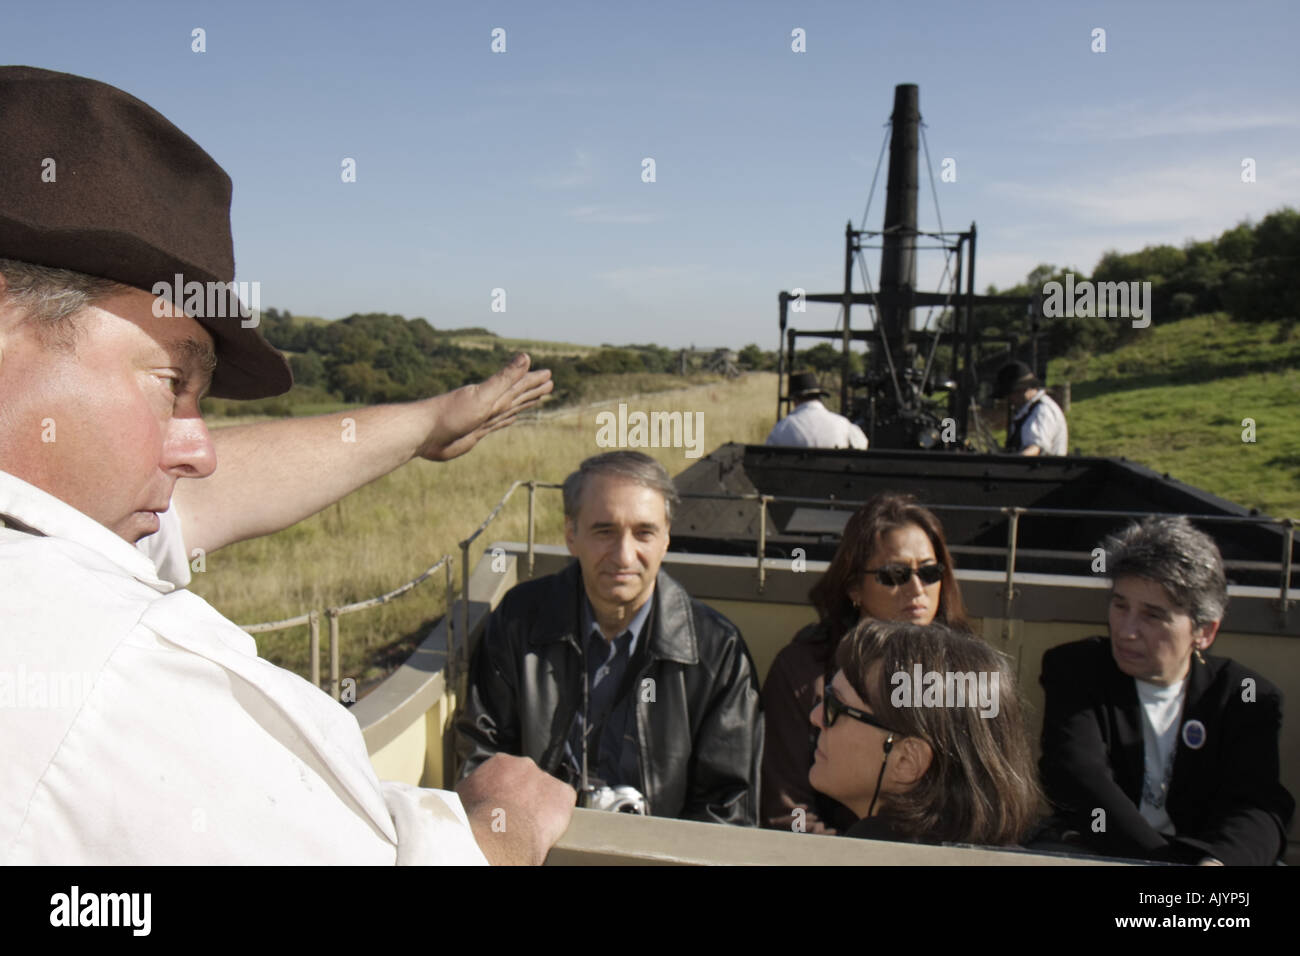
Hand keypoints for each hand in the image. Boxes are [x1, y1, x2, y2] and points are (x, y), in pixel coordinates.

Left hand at [415, 353, 552, 461]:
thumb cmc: (450, 414)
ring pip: (509, 409)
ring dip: (522, 403)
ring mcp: (482, 418)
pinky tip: (510, 417)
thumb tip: (526, 356)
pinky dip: (506, 420)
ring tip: (535, 397)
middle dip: (532, 389)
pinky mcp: (475, 433)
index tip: (549, 374)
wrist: (424, 434)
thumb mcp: (482, 395)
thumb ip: (505, 378)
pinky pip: (497, 424)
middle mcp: (489, 404)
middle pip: (516, 395)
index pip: (519, 385)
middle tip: (549, 382)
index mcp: (493, 394)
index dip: (533, 380)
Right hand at [457, 754, 575, 865]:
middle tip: (514, 813)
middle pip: (525, 778)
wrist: (500, 832)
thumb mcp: (463, 795)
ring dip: (539, 803)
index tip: (500, 801)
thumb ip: (472, 787)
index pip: (504, 771)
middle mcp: (525, 764)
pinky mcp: (564, 794)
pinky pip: (563, 801)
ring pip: (545, 790)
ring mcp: (546, 777)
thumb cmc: (479, 818)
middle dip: (522, 793)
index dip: (503, 789)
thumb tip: (470, 790)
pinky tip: (547, 824)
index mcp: (500, 762)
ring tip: (529, 822)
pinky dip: (558, 812)